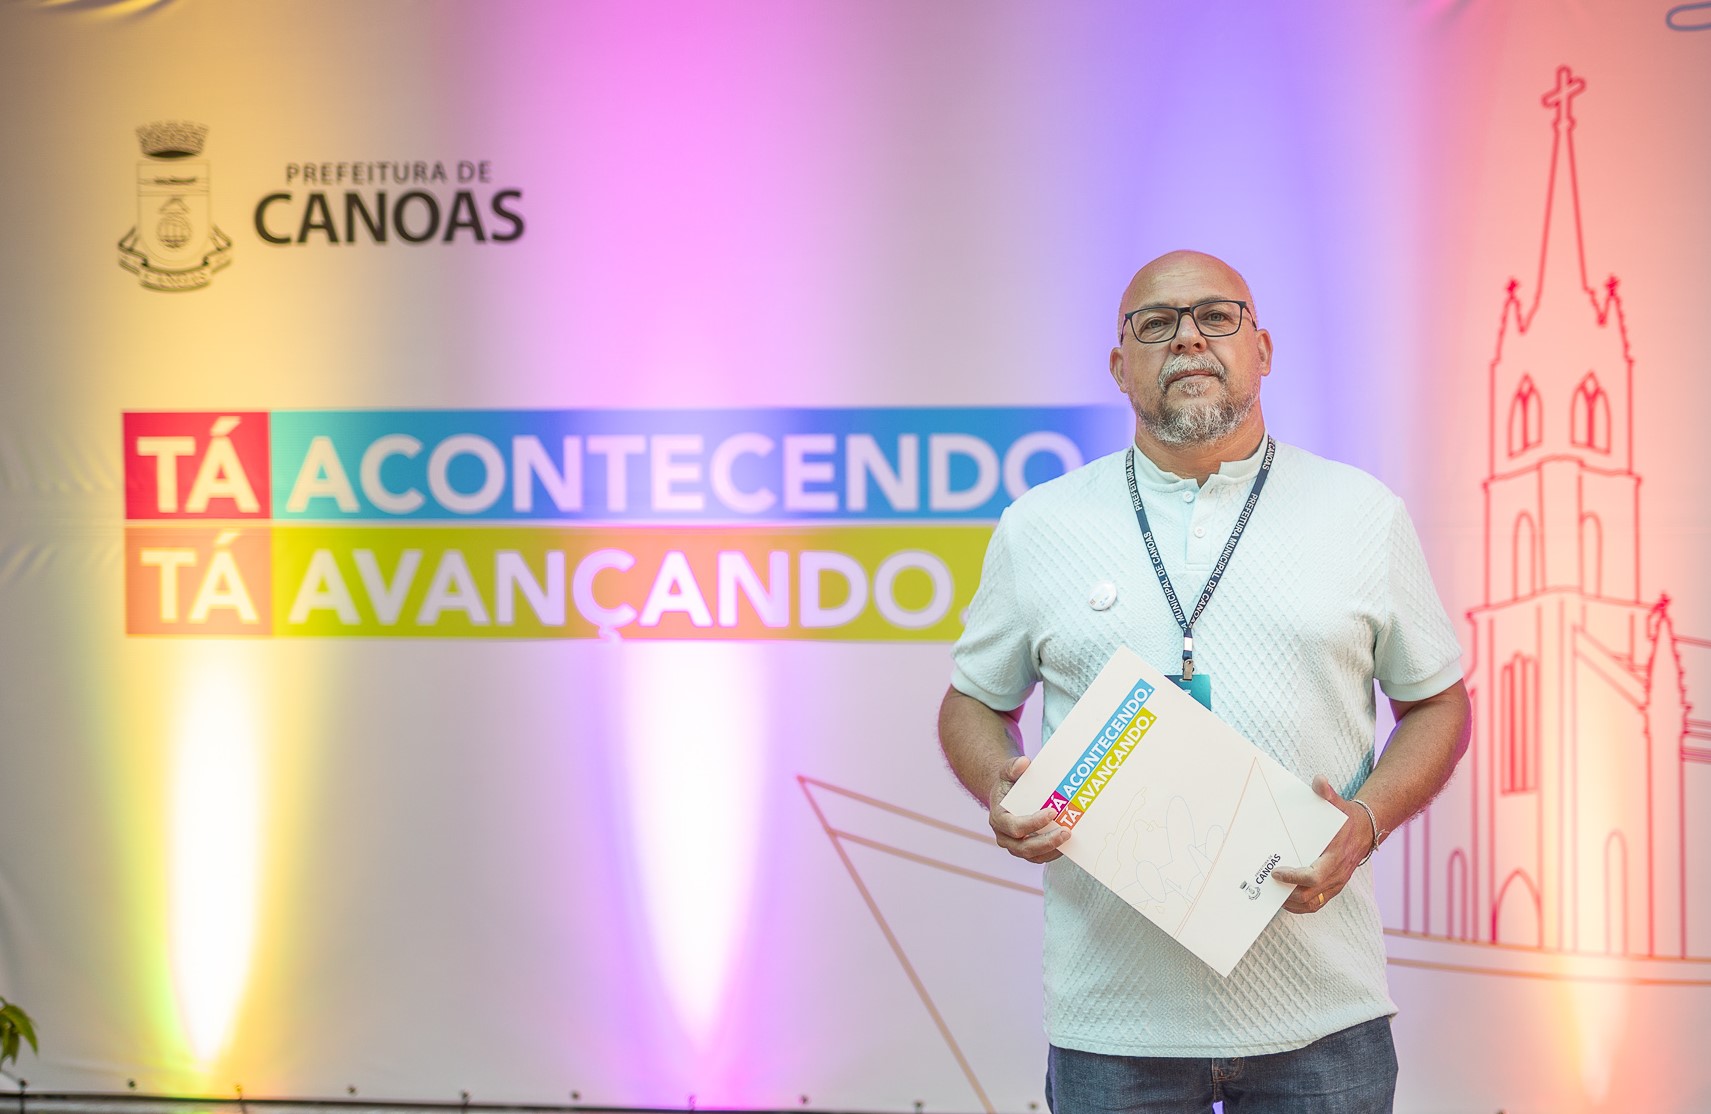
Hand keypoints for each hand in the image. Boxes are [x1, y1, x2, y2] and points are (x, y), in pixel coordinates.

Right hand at [988, 755, 1069, 862]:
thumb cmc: (1009, 785)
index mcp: (999, 819)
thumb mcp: (1008, 772)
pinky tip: (1069, 844)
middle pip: (1024, 847)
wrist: (1008, 797)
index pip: (1015, 827)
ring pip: (1034, 856)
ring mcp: (1016, 846)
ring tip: (1070, 838)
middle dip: (1047, 841)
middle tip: (1067, 832)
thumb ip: (1013, 766)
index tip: (1052, 812)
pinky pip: (1041, 857)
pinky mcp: (1027, 851)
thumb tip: (1024, 763)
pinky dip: (1054, 852)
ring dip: (1053, 849)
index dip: (1033, 823)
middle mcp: (1005, 837)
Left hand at [1270, 775, 1370, 913]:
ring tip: (1273, 896)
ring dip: (1292, 903)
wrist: (1366, 830)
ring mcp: (1336, 883)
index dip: (1294, 878)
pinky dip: (1301, 906)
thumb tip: (1318, 780)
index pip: (1314, 876)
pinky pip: (1317, 903)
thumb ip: (1326, 794)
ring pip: (1313, 903)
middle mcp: (1337, 874)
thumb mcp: (1338, 804)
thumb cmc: (1347, 818)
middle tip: (1267, 886)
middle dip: (1287, 894)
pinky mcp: (1334, 887)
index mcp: (1335, 857)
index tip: (1276, 872)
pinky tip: (1286, 899)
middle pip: (1310, 896)